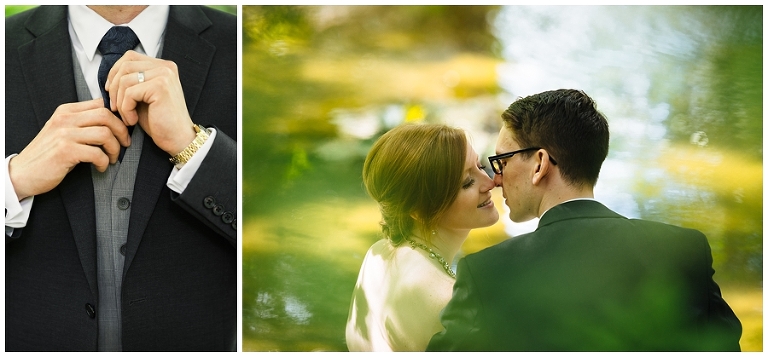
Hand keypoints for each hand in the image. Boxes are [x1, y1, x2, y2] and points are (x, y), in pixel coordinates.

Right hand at [9, 99, 130, 199]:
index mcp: (66, 111)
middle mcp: (64, 119)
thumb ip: (82, 122)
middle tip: (125, 144)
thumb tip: (113, 120)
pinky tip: (101, 167)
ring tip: (113, 158)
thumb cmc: (48, 154)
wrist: (22, 173)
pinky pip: (97, 153)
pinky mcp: (65, 151)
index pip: (101, 104)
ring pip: (105, 134)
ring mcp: (64, 134)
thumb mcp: (63, 131)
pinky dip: (105, 162)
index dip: (118, 117)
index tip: (123, 130)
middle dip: (122, 131)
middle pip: (106, 115)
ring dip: (115, 148)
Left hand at [105, 50, 195, 156]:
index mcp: (163, 66)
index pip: (130, 57)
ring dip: (119, 101)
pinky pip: (129, 93)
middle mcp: (166, 67)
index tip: (110, 91)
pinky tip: (133, 120)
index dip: (114, 73)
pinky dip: (125, 109)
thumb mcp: (144, 96)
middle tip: (115, 107)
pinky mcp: (160, 87)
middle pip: (125, 66)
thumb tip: (109, 77)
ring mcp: (164, 75)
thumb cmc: (160, 121)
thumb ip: (133, 81)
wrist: (178, 139)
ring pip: (124, 80)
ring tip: (127, 117)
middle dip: (114, 88)